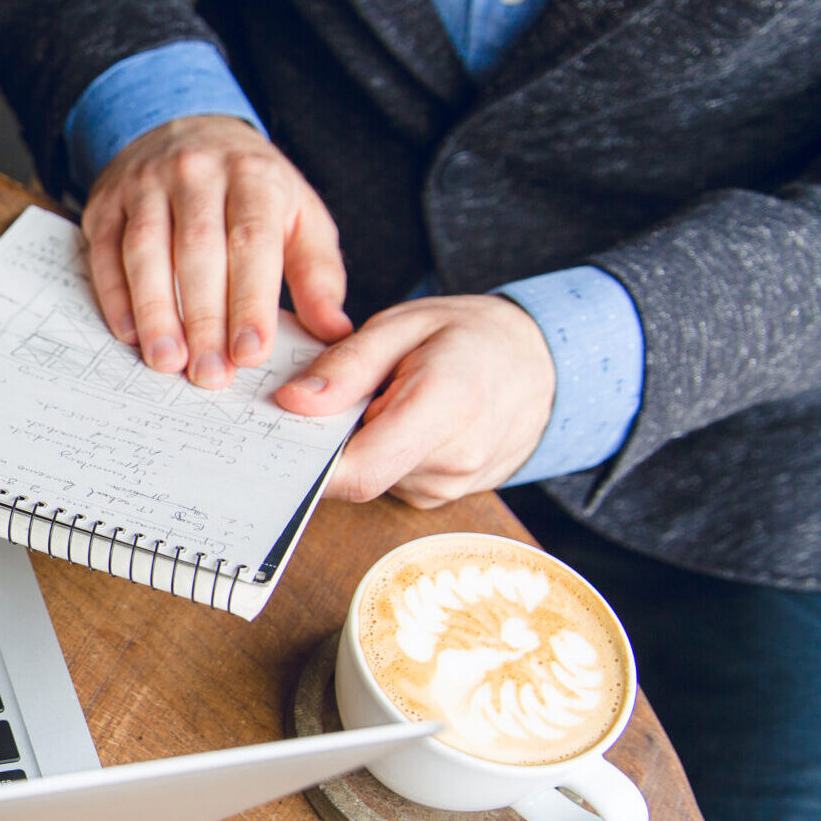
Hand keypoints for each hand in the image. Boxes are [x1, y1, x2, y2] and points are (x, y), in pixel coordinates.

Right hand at [82, 114, 350, 387]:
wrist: (187, 126)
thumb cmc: (251, 188)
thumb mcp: (299, 214)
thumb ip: (318, 273)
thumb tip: (334, 330)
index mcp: (254, 176)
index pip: (251, 242)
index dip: (250, 300)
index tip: (250, 353)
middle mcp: (197, 173)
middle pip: (197, 250)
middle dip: (203, 318)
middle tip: (209, 374)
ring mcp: (146, 184)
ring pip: (145, 250)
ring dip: (154, 311)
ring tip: (167, 361)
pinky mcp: (107, 202)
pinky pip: (105, 251)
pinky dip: (115, 295)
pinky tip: (129, 334)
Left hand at [273, 295, 555, 508]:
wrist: (541, 365)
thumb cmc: (471, 336)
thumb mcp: (405, 325)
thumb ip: (348, 365)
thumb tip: (293, 403)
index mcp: (447, 407)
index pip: (360, 469)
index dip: (309, 461)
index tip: (280, 434)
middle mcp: (454, 459)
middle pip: (358, 475)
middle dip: (329, 442)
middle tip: (325, 399)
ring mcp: (450, 486)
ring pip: (371, 477)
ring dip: (357, 444)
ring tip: (377, 401)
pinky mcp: (441, 495)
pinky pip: (388, 480)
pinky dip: (378, 452)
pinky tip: (393, 421)